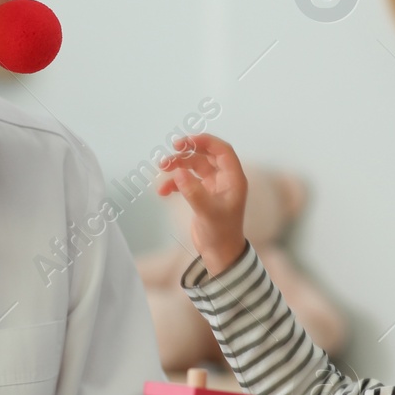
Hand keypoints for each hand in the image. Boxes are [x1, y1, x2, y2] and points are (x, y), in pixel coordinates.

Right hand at [156, 134, 247, 275]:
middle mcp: (224, 179)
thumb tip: (178, 172)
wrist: (219, 253)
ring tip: (161, 168)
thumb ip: (193, 192)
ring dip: (177, 165)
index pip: (222, 150)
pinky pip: (186, 181)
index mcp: (233, 179)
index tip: (186, 141)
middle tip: (170, 152)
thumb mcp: (208, 213)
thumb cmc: (221, 234)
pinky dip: (174, 182)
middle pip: (205, 155)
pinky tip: (162, 191)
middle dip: (186, 152)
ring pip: (193, 166)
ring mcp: (212, 186)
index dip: (205, 141)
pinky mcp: (201, 195)